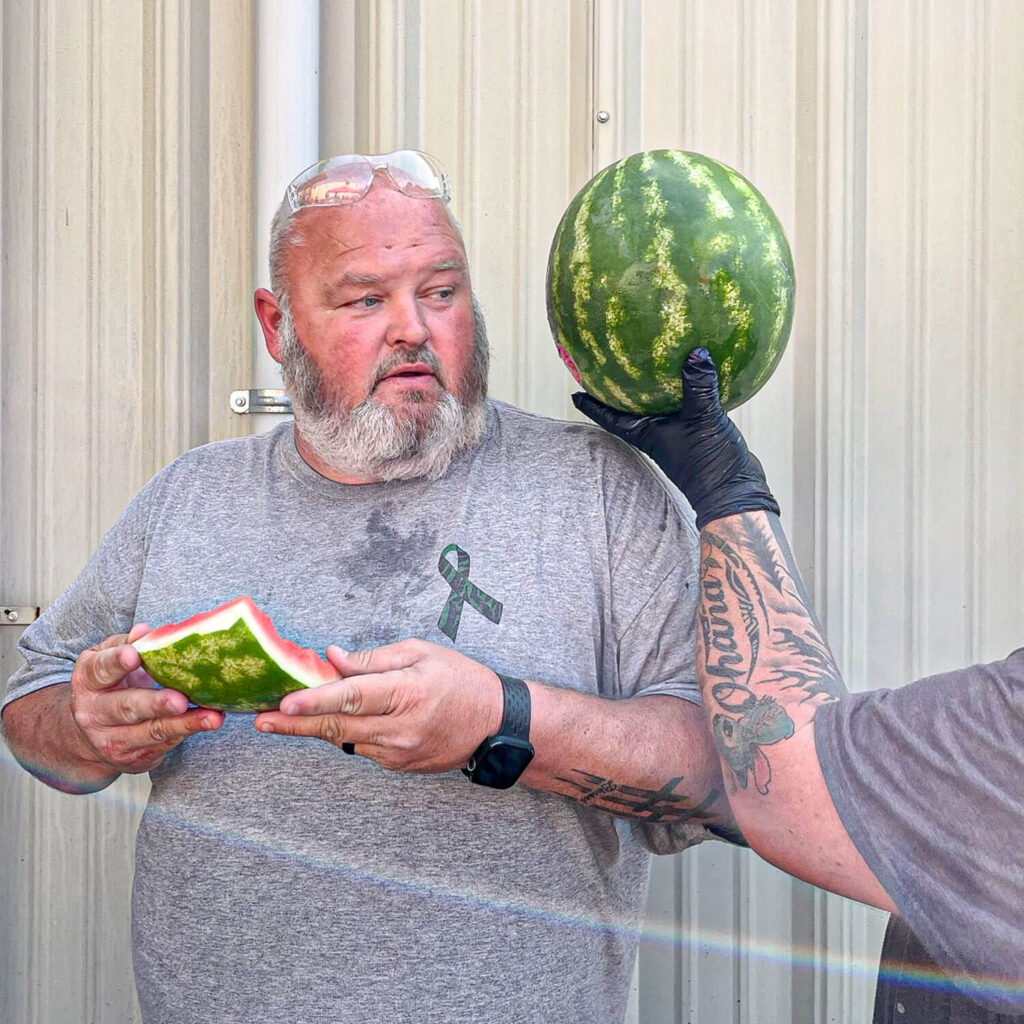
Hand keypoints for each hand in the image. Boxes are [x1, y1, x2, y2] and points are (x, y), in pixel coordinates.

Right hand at [69, 624, 223, 774]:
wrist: (87, 738)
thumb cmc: (108, 686)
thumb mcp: (106, 660)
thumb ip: (125, 643)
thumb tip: (145, 631)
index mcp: (88, 681)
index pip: (100, 670)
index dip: (116, 662)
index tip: (134, 655)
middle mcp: (95, 714)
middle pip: (127, 707)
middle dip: (155, 704)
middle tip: (179, 700)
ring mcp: (114, 739)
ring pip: (152, 731)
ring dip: (185, 724)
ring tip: (212, 717)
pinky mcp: (135, 758)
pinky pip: (166, 743)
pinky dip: (189, 731)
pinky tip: (210, 722)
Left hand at [253, 639, 503, 772]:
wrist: (495, 724)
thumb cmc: (461, 679)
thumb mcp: (421, 653)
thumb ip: (373, 659)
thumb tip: (333, 659)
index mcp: (406, 692)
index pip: (352, 696)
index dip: (315, 699)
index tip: (284, 701)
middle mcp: (400, 728)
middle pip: (336, 726)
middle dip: (294, 723)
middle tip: (261, 720)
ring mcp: (398, 752)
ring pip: (344, 738)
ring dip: (316, 725)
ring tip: (286, 713)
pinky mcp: (397, 766)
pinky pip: (361, 747)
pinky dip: (346, 731)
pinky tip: (338, 719)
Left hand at [572, 347, 779, 528]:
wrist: (735, 492)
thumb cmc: (708, 464)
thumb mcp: (703, 420)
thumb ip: (698, 386)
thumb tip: (695, 353)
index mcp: (645, 433)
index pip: (610, 416)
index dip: (591, 404)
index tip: (574, 393)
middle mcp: (656, 433)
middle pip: (630, 409)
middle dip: (619, 391)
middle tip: (607, 369)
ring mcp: (676, 434)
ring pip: (658, 407)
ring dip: (652, 390)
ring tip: (647, 365)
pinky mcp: (697, 433)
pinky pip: (686, 406)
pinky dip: (688, 391)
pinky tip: (698, 373)